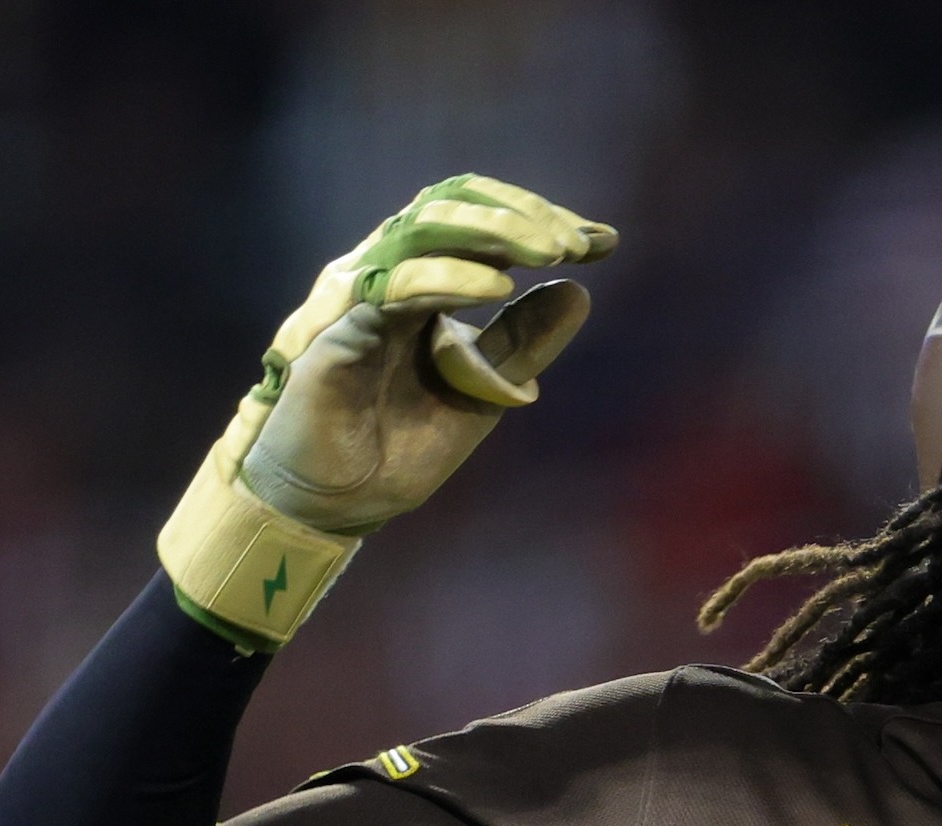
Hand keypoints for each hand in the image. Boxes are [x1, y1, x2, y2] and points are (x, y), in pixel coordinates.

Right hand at [158, 174, 615, 648]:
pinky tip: (497, 288)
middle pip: (453, 206)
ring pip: (424, 228)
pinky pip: (392, 286)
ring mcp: (359, 296)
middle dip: (523, 216)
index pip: (480, 219)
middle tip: (579, 242)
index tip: (603, 241)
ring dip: (493, 232)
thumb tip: (578, 292)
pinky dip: (447, 278)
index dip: (540, 219)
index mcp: (422, 280)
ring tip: (552, 251)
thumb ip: (521, 342)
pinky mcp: (337, 331)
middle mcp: (387, 273)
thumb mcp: (482, 390)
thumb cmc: (398, 444)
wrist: (340, 503)